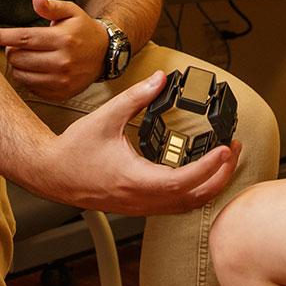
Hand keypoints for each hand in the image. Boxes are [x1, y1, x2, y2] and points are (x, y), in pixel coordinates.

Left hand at [0, 0, 106, 100]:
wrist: (105, 55)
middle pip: (18, 58)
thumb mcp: (71, 12)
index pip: (23, 38)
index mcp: (62, 39)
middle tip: (20, 45)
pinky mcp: (61, 93)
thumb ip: (51, 7)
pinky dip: (27, 78)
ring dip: (17, 65)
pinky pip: (30, 88)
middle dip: (11, 50)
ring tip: (28, 56)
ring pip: (21, 75)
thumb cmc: (83, 29)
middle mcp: (62, 61)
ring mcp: (61, 80)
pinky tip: (37, 69)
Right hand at [35, 70, 242, 216]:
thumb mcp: (106, 116)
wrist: (51, 173)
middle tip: (234, 151)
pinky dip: (195, 193)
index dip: (208, 168)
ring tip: (224, 161)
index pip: (182, 181)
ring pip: (187, 206)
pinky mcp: (139, 206)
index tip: (225, 150)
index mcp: (134, 179)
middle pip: (193, 198)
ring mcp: (140, 206)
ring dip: (211, 186)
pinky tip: (202, 175)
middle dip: (221, 176)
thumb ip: (136, 96)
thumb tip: (159, 79)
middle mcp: (140, 199)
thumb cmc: (73, 150)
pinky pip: (175, 207)